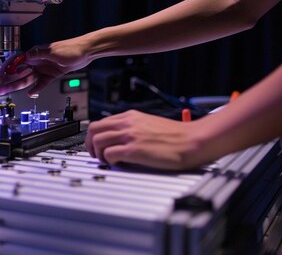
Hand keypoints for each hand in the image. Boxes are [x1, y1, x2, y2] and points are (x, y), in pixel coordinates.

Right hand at [0, 37, 91, 95]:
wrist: (85, 51)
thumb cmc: (71, 48)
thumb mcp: (52, 51)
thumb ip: (38, 54)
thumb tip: (26, 56)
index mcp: (34, 53)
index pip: (15, 62)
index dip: (5, 69)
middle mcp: (37, 61)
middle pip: (18, 72)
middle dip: (5, 80)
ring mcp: (43, 68)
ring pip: (27, 79)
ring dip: (16, 86)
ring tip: (5, 92)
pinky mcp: (51, 74)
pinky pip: (41, 83)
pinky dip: (35, 88)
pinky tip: (30, 93)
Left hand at [85, 110, 204, 169]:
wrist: (192, 140)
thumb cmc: (176, 136)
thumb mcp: (149, 123)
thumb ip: (133, 127)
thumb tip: (120, 138)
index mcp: (130, 116)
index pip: (101, 122)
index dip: (94, 136)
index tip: (96, 145)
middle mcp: (128, 123)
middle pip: (94, 129)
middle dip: (90, 144)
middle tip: (95, 155)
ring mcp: (130, 136)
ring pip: (98, 141)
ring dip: (98, 154)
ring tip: (106, 162)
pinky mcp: (134, 150)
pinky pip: (110, 154)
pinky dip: (109, 161)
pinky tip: (117, 164)